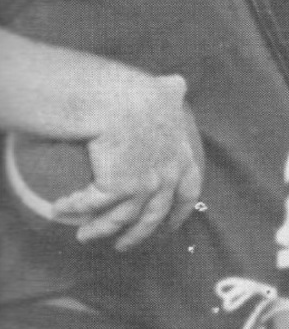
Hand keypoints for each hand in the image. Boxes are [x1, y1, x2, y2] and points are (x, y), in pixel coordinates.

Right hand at [51, 74, 203, 250]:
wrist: (119, 99)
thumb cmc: (140, 90)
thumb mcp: (165, 92)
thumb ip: (170, 94)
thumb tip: (175, 83)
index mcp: (181, 156)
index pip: (188, 191)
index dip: (179, 211)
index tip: (170, 225)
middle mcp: (167, 175)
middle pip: (154, 216)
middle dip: (137, 234)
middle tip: (122, 245)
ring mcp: (145, 185)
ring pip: (120, 219)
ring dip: (100, 230)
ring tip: (84, 236)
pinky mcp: (118, 189)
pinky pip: (91, 206)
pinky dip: (74, 208)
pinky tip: (60, 210)